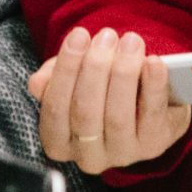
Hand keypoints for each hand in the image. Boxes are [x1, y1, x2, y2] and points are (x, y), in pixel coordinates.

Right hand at [29, 27, 189, 175]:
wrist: (149, 103)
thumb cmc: (102, 88)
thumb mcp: (74, 80)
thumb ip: (53, 78)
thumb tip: (38, 83)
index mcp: (59, 142)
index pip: (55, 110)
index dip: (65, 70)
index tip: (79, 35)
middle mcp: (88, 156)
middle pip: (85, 112)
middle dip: (95, 68)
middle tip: (106, 36)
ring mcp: (122, 154)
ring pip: (117, 116)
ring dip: (124, 73)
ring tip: (131, 42)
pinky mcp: (153, 145)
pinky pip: (152, 116)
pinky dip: (153, 86)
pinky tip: (153, 62)